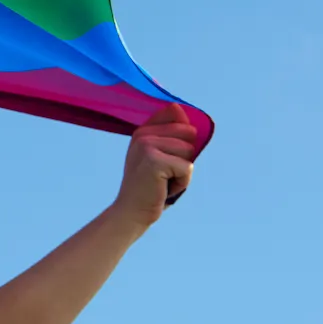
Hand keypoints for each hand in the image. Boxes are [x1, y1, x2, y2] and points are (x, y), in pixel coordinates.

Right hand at [111, 103, 197, 227]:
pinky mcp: (154, 161)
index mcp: (143, 130)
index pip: (175, 112)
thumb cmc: (152, 186)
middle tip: (165, 172)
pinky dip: (182, 182)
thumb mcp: (161, 156)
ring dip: (183, 171)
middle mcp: (143, 134)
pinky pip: (187, 168)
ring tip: (164, 180)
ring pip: (190, 151)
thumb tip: (185, 117)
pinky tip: (164, 188)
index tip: (166, 155)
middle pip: (189, 132)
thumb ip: (174, 136)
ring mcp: (146, 146)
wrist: (132, 211)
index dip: (182, 135)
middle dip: (185, 156)